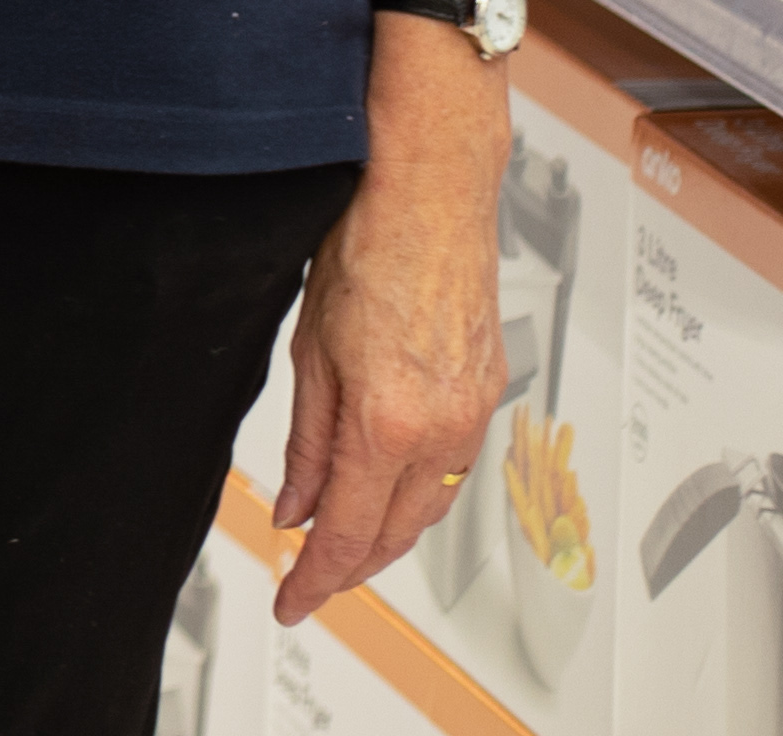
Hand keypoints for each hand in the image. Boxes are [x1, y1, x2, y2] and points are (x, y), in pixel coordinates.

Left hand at [265, 43, 510, 625]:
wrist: (430, 184)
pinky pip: (454, 467)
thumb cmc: (367, 240)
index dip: (318, 578)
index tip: (293, 599)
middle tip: (312, 580)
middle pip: (398, 533)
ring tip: (346, 543)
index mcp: (390, 420)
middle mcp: (443, 426)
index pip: (351, 533)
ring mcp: (475, 409)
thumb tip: (298, 504)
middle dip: (354, 567)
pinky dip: (420, 492)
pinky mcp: (489, 388)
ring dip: (389, 533)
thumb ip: (307, 441)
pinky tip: (393, 489)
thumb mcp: (310, 349)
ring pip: (432, 506)